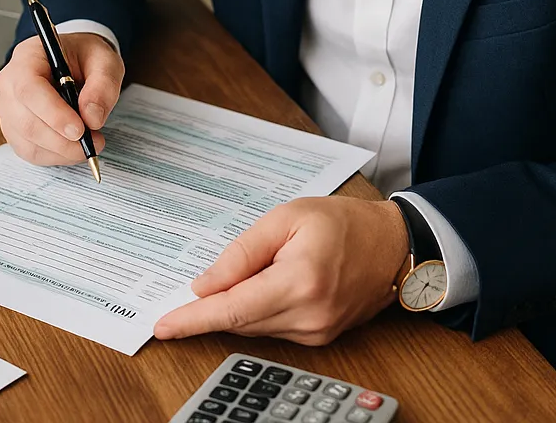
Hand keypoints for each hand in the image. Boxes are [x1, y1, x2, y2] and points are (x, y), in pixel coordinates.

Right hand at [0, 32, 123, 165]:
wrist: (76, 62)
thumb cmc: (85, 57)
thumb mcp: (104, 61)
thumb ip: (103, 85)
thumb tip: (92, 118)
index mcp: (27, 56)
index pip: (29, 88)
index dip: (53, 113)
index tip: (80, 130)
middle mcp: (10, 83)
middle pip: (26, 121)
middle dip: (62, 140)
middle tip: (95, 141)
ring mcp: (8, 108)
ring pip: (28, 141)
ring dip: (62, 151)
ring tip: (89, 143)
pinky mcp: (14, 129)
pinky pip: (30, 151)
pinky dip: (56, 156)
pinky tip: (74, 148)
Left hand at [154, 196, 408, 345]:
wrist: (392, 244)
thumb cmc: (342, 222)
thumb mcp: (286, 218)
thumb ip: (243, 252)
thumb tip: (205, 285)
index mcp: (299, 281)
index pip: (233, 309)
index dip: (194, 319)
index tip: (163, 327)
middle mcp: (309, 316)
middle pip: (240, 321)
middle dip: (208, 310)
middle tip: (181, 300)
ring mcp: (317, 332)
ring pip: (255, 326)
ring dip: (236, 306)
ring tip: (245, 273)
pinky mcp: (320, 336)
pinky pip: (274, 328)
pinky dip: (257, 311)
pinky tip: (261, 286)